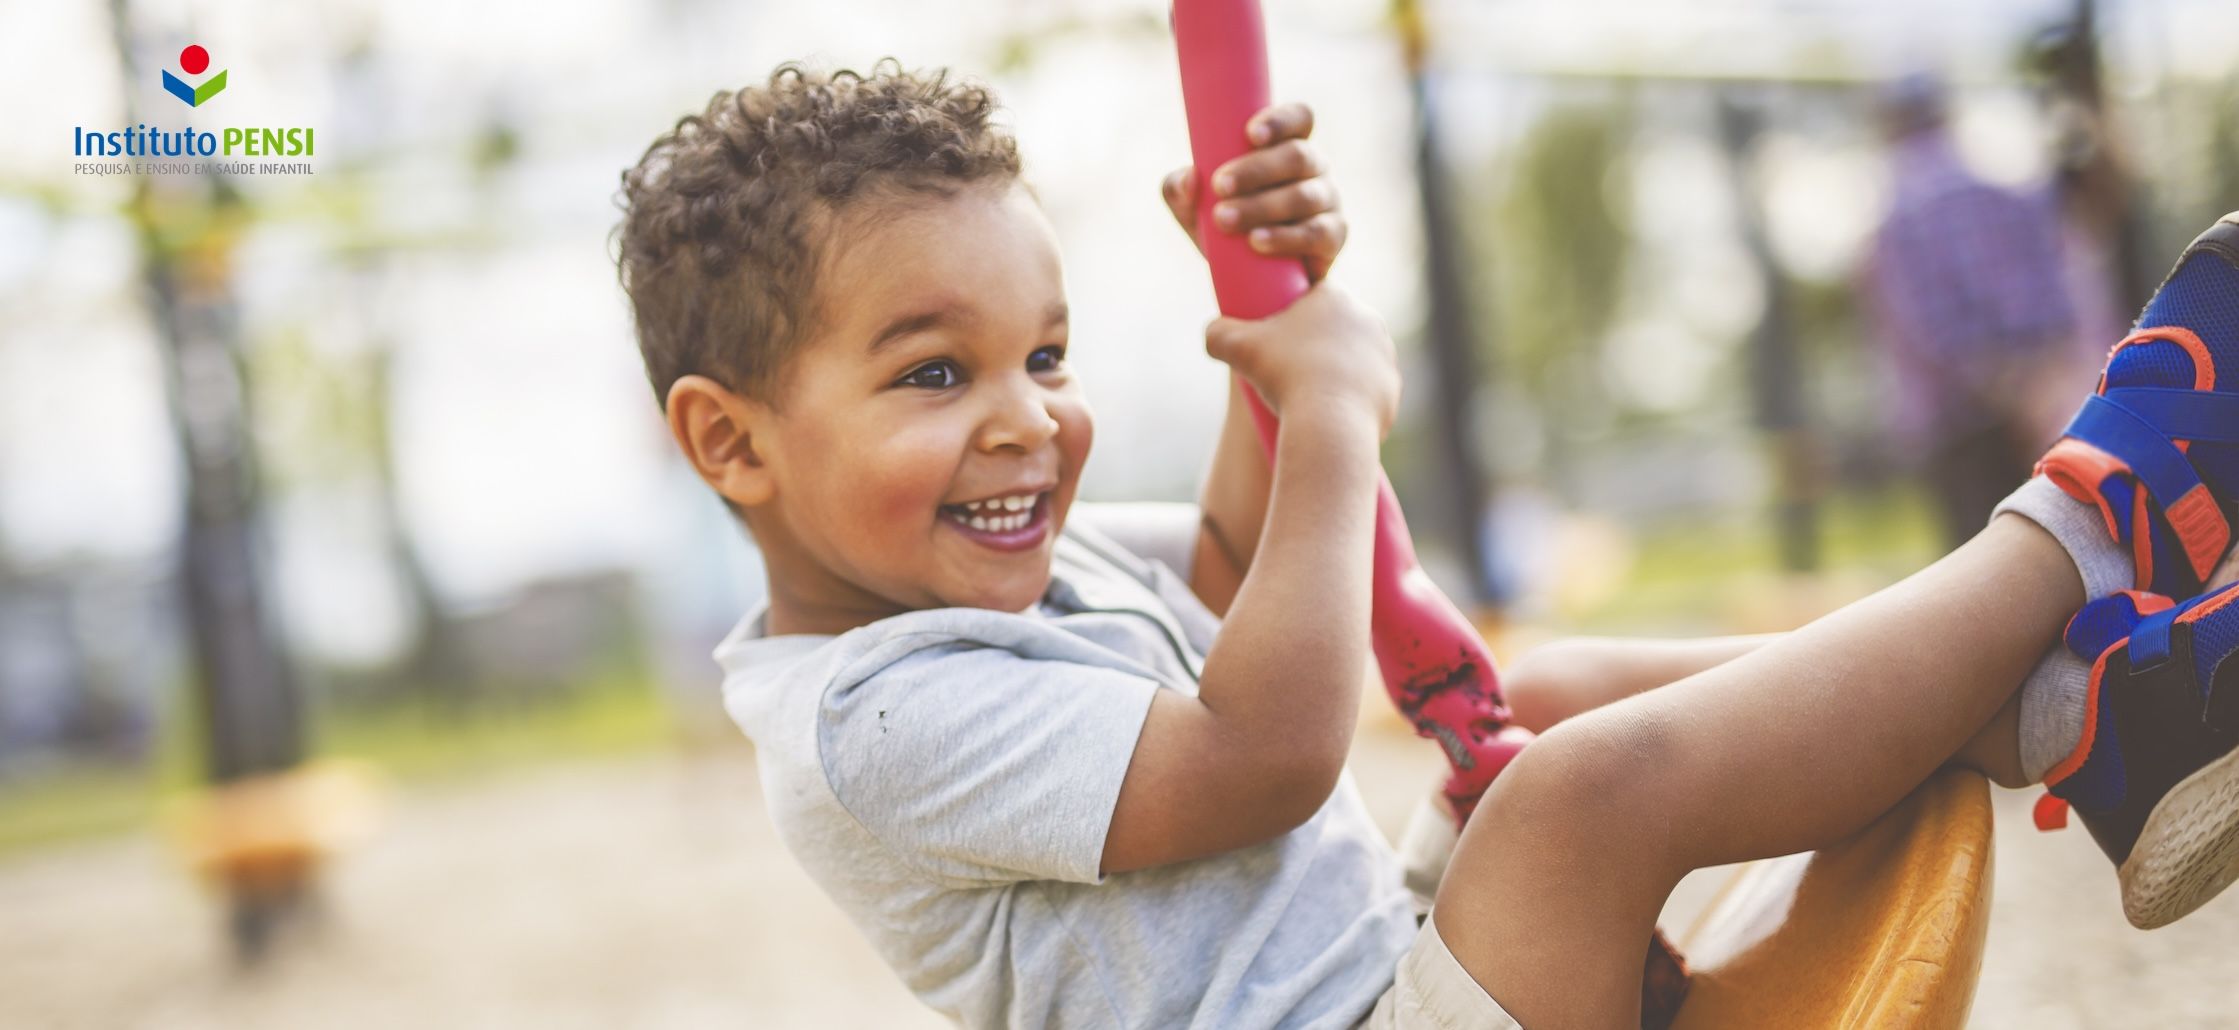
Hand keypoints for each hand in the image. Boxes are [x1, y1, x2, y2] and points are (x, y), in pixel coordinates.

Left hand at [1162, 102, 1345, 282]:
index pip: (1299, 118)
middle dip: (1256, 169)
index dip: (1281, 120)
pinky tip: (1257, 241)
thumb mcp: (1192, 206)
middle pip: (1297, 155)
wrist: (1248, 279)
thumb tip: (1190, 179)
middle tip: (1220, 186)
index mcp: (1287, 145)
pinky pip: (1317, 233)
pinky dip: (1285, 237)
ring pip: (1304, 195)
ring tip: (1224, 220)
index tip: (1249, 133)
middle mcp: (1314, 167)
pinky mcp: (1333, 237)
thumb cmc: (1222, 225)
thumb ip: (1179, 188)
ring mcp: (1328, 200)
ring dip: (1262, 206)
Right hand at [1204, 283, 1397, 436]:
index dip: (1289, 320)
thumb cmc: (1283, 376)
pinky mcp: (1393, 387)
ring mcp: (1385, 354)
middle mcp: (1367, 319)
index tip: (1275, 342)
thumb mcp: (1234, 348)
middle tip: (1287, 372)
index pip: (1310, 300)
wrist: (1330, 422)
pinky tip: (1329, 414)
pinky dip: (1349, 402)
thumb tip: (1212, 333)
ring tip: (1307, 396)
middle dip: (1313, 347)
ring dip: (1333, 373)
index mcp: (1335, 297)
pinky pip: (1366, 391)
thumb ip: (1216, 332)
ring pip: (1351, 361)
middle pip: (1332, 330)